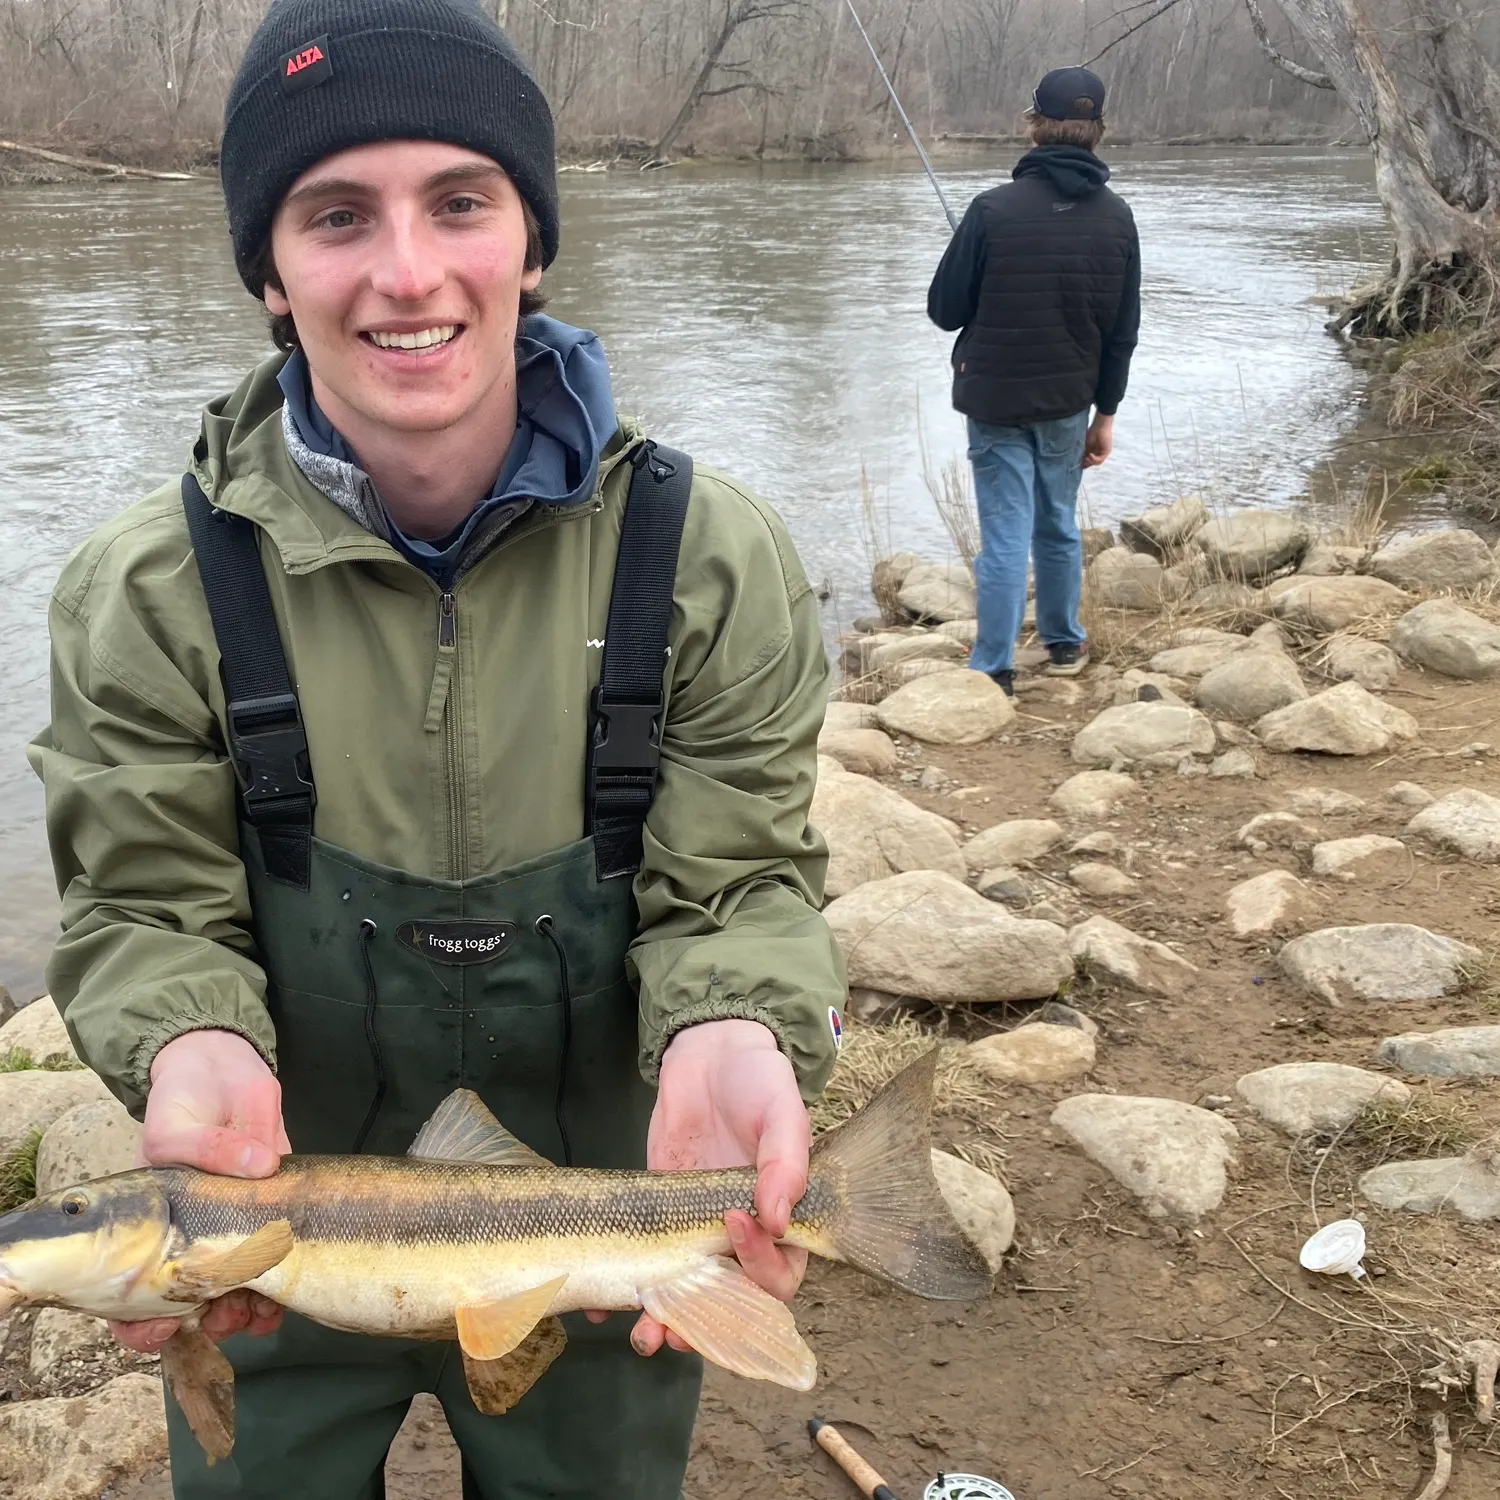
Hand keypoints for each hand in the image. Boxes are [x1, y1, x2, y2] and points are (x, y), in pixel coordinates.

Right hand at [110, 1030, 288, 1354]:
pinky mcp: (272, 1210)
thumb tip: (260, 1166)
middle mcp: (188, 1235)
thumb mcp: (179, 1125)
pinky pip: (275, 1260)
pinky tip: (286, 1295)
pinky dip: (281, 1285)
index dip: (137, 1320)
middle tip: (220, 1318)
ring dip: (244, 1311)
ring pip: (232, 1290)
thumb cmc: (183, 1101)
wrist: (223, 1070)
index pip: (131, 1290)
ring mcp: (231, 1227)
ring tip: (257, 1313)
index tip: (159, 1326)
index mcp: (150, 1226)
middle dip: (203, 1321)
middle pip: (186, 1301)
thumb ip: (212, 1149)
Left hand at [589, 1019, 809, 1356]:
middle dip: (705, 1320)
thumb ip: (784, 1163)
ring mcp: (694, 1228)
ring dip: (664, 1318)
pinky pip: (644, 1258)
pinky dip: (622, 1287)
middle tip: (678, 1328)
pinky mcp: (656, 1214)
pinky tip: (600, 1305)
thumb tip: (777, 1219)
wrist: (710, 1053)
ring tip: (644, 1333)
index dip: (760, 1269)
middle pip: (730, 1300)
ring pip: (684, 1290)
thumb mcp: (782, 1113)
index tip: (733, 1225)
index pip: (779, 1274)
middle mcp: (740, 1236)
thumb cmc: (759, 1082)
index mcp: (783, 1220)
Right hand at [1082, 413, 1113, 468]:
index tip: (1077, 464)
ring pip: (1097, 463)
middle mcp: (1098, 452)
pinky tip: (1090, 455)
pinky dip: (1094, 459)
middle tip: (1081, 462)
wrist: (1099, 425)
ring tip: (1085, 459)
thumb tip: (1078, 461)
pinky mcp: (1106, 452)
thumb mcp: (1085, 444)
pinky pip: (1100, 459)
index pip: (1089, 461)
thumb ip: (1083, 452)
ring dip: (1090, 462)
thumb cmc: (1092, 432)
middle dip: (1086, 464)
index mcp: (1093, 451)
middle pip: (1092, 463)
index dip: (1083, 464)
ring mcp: (1103, 452)